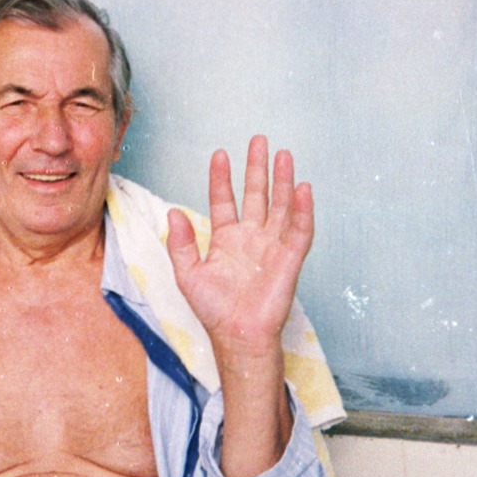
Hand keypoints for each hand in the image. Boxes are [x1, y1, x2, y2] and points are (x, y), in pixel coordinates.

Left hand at [167, 136, 312, 358]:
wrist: (238, 336)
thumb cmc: (214, 310)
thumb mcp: (188, 274)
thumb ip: (180, 243)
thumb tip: (173, 213)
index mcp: (226, 240)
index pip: (224, 200)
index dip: (222, 178)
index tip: (219, 155)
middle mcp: (251, 238)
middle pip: (256, 194)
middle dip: (257, 168)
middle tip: (259, 140)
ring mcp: (272, 246)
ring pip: (280, 206)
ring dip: (282, 181)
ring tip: (283, 154)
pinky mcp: (290, 259)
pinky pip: (299, 230)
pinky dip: (302, 210)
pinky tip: (302, 188)